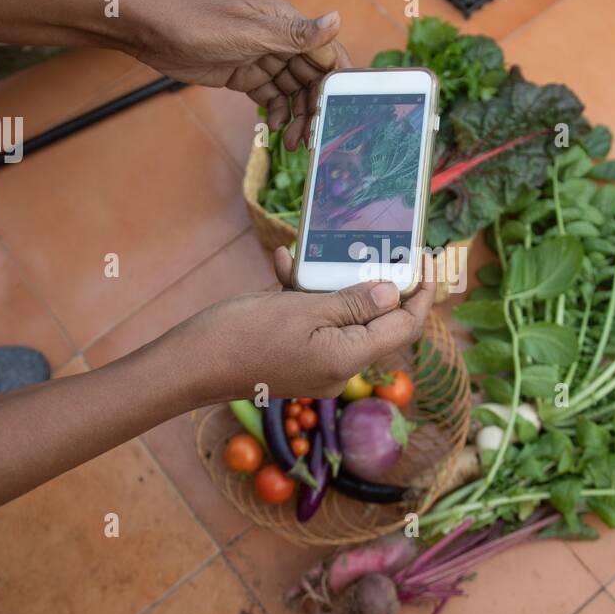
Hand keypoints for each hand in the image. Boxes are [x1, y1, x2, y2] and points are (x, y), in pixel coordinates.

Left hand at [134, 0, 350, 148]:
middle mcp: (279, 39)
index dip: (336, 82)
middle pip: (312, 77)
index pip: (326, 53)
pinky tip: (273, 127)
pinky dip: (277, 112)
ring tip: (294, 142)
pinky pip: (272, 96)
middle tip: (313, 137)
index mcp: (286, 22)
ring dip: (297, 116)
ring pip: (293, 91)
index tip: (340, 111)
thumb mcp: (249, 32)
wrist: (152, 33)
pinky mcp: (246, 74)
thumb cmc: (198, 24)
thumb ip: (294, 34)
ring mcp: (263, 58)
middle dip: (315, 107)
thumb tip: (337, 19)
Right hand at [165, 247, 435, 401]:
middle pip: (375, 321)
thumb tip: (393, 295)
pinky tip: (281, 262)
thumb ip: (350, 303)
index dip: (421, 295)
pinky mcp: (292, 354)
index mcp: (346, 359)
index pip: (403, 328)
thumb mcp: (300, 310)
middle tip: (380, 246)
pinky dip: (302, 292)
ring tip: (318, 250)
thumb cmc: (240, 337)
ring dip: (331, 281)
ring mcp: (314, 363)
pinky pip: (311, 321)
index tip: (426, 261)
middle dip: (376, 282)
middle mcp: (336, 367)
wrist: (187, 365)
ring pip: (340, 316)